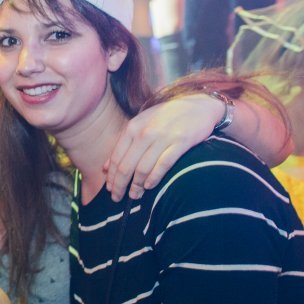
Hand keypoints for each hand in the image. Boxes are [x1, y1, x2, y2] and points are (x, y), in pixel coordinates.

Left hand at [104, 92, 221, 200]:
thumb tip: (106, 168)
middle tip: (117, 198)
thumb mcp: (141, 125)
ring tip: (134, 196)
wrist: (198, 105)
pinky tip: (149, 186)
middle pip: (126, 166)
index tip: (110, 190)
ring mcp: (163, 137)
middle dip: (120, 185)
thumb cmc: (166, 117)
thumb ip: (124, 145)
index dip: (112, 177)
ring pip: (143, 168)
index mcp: (132, 128)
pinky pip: (163, 165)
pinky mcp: (181, 142)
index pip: (117, 158)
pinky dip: (154, 178)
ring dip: (137, 186)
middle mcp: (145, 133)